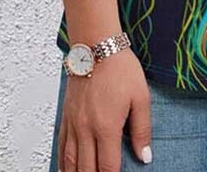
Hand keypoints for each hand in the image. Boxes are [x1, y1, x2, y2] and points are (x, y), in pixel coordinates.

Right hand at [58, 48, 152, 170]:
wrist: (96, 46)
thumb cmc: (120, 68)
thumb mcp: (141, 97)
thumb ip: (142, 130)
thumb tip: (145, 156)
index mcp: (106, 127)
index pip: (108, 168)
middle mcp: (86, 129)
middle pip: (87, 170)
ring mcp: (73, 124)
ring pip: (70, 162)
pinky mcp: (66, 116)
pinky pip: (61, 147)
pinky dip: (63, 163)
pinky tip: (67, 170)